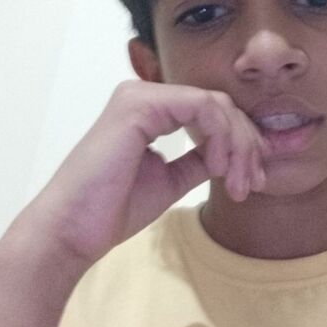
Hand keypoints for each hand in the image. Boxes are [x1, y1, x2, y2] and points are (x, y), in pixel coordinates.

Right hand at [14, 81, 267, 269]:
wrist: (72, 232)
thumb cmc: (112, 210)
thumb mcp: (171, 180)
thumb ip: (199, 159)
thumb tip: (232, 153)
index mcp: (150, 110)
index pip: (213, 111)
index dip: (243, 142)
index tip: (255, 180)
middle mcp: (145, 95)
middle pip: (220, 105)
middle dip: (247, 144)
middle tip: (253, 184)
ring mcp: (140, 95)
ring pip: (216, 104)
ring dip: (238, 145)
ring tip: (238, 184)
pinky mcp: (139, 105)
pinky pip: (202, 106)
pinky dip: (221, 136)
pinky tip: (219, 168)